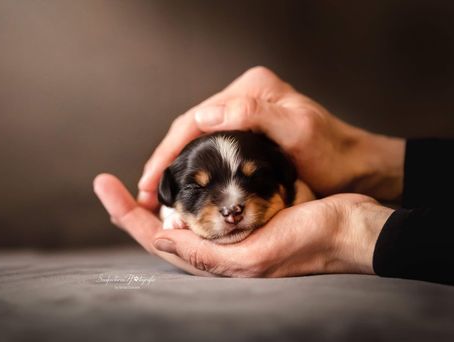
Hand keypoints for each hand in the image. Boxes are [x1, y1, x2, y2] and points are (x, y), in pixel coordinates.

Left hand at [94, 173, 392, 276]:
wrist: (348, 227)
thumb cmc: (311, 241)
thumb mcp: (257, 257)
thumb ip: (209, 256)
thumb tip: (163, 239)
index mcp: (217, 262)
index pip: (158, 239)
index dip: (127, 215)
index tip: (105, 185)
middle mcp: (220, 250)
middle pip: (163, 230)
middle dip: (131, 208)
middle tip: (107, 182)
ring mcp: (233, 233)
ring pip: (182, 219)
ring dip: (156, 201)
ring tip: (134, 183)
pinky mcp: (248, 216)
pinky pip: (208, 206)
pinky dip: (188, 193)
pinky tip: (182, 179)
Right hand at [138, 66, 405, 210]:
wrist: (353, 165)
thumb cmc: (331, 152)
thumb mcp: (297, 131)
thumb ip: (253, 116)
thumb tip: (203, 114)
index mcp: (250, 90)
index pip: (195, 118)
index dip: (167, 150)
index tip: (150, 179)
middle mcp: (243, 98)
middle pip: (191, 128)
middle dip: (165, 159)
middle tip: (147, 192)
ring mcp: (244, 116)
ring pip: (198, 140)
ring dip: (176, 165)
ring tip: (158, 193)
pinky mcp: (247, 134)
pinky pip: (211, 149)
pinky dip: (195, 167)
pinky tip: (185, 184)